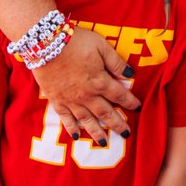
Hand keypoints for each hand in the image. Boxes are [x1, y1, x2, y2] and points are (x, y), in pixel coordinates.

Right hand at [33, 27, 140, 145]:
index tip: (138, 107)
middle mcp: (87, 95)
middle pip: (106, 113)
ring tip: (105, 143)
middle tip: (126, 134)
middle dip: (117, 124)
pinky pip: (66, 119)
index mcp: (100, 81)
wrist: (46, 44)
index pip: (119, 95)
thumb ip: (116, 62)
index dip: (130, 102)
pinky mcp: (56, 100)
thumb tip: (131, 74)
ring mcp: (71, 100)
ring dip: (97, 132)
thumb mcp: (101, 46)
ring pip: (87, 120)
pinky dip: (71, 128)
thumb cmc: (76, 42)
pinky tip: (76, 135)